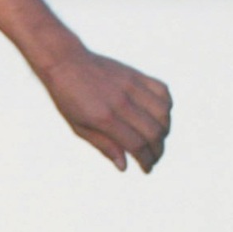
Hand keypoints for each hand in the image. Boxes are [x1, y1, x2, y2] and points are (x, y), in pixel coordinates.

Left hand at [40, 46, 173, 172]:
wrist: (65, 63)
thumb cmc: (69, 98)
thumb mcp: (79, 128)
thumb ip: (104, 146)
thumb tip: (124, 166)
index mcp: (104, 118)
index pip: (136, 145)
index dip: (146, 161)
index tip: (147, 169)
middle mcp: (121, 102)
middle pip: (153, 132)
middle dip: (158, 151)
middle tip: (153, 158)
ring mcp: (131, 86)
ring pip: (163, 113)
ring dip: (165, 131)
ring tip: (157, 139)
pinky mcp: (136, 75)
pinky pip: (162, 91)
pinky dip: (167, 106)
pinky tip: (159, 116)